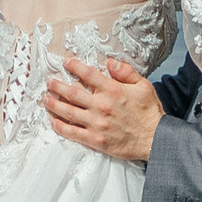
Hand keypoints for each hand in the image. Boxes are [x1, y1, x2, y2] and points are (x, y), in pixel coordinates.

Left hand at [44, 58, 160, 162]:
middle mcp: (101, 106)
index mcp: (112, 91)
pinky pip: (73, 133)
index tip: (66, 62)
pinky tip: (53, 122)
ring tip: (45, 99)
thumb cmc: (150, 113)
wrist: (155, 139)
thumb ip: (126, 72)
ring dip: (54, 104)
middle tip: (49, 82)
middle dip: (57, 86)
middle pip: (72, 93)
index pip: (88, 74)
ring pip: (68, 112)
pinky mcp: (95, 139)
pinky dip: (60, 127)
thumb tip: (109, 62)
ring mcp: (96, 124)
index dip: (74, 66)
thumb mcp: (143, 86)